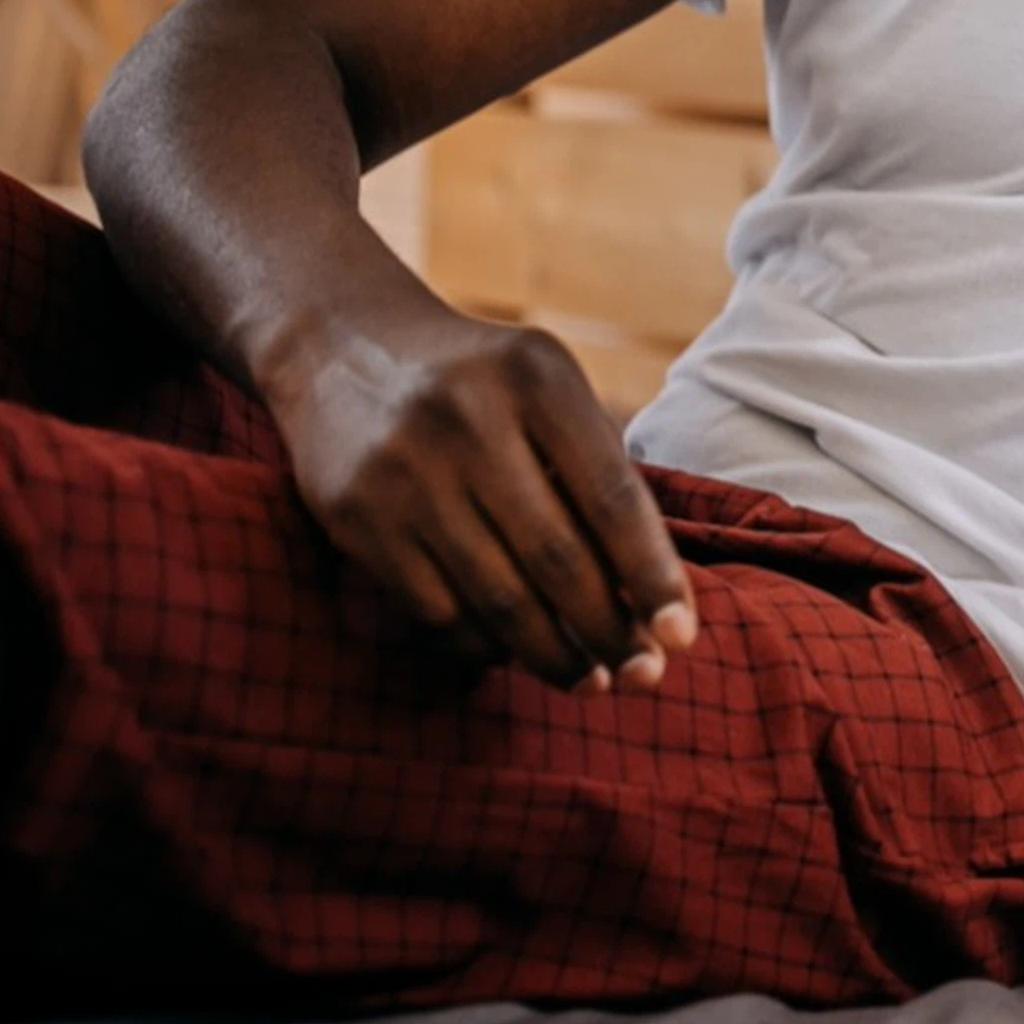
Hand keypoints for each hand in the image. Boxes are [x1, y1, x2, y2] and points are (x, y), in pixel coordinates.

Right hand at [268, 300, 698, 691]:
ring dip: (552, 653)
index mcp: (536, 379)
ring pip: (494, 596)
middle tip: (645, 677)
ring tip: (592, 680)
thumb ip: (595, 471)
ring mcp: (403, 471)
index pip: (611, 497)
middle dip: (609, 630)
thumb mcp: (547, 388)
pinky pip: (434, 608)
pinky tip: (517, 654)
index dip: (652, 576)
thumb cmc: (481, 383)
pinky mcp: (354, 516)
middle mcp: (466, 421)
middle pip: (556, 557)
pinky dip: (484, 644)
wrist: (341, 343)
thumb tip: (649, 595)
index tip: (682, 635)